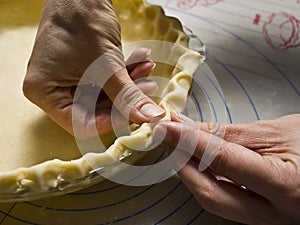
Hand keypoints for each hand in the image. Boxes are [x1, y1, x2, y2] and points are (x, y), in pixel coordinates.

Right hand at [23, 0, 164, 138]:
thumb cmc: (80, 20)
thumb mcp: (106, 65)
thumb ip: (128, 95)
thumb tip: (148, 117)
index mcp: (45, 92)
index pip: (81, 123)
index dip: (111, 121)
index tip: (136, 114)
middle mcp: (52, 90)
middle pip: (94, 110)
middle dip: (125, 99)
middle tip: (147, 89)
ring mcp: (66, 81)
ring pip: (103, 96)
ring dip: (128, 85)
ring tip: (146, 71)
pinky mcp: (80, 72)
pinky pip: (103, 82)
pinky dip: (123, 75)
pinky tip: (140, 63)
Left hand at [153, 113, 299, 224]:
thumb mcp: (275, 132)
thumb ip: (228, 135)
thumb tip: (189, 129)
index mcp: (286, 185)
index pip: (222, 161)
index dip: (189, 142)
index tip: (167, 128)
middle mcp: (275, 212)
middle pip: (211, 193)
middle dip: (184, 164)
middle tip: (169, 138)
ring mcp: (267, 220)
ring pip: (214, 201)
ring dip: (191, 173)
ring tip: (179, 147)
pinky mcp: (259, 216)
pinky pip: (224, 201)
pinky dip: (206, 180)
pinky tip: (197, 162)